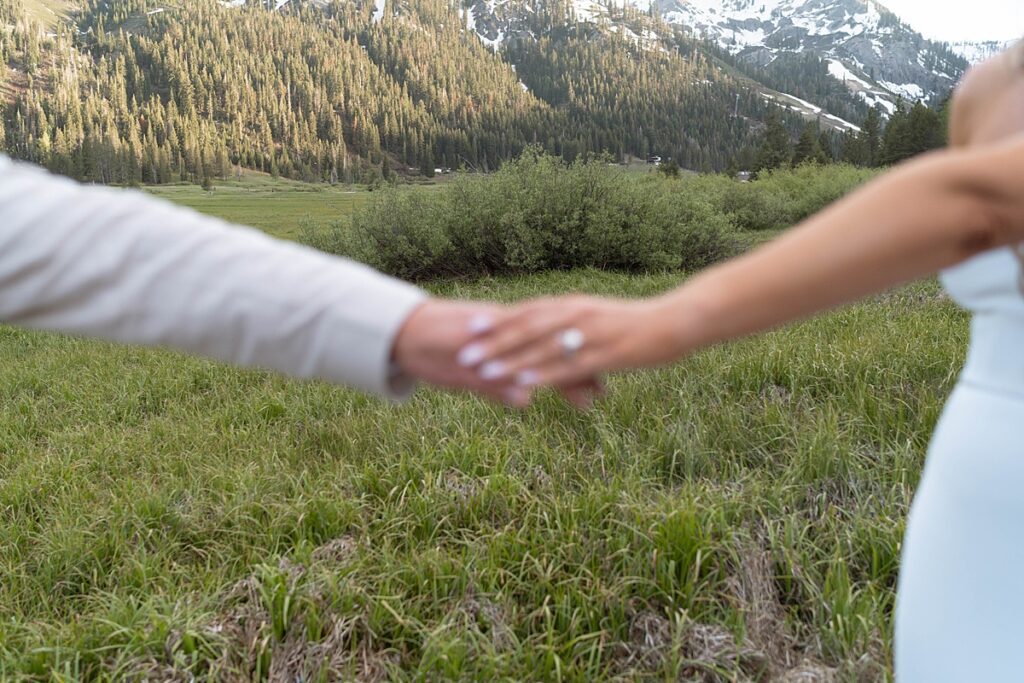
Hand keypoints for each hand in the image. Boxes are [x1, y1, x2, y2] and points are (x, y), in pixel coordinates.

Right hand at [391, 299, 602, 406]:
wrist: (402, 333)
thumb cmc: (437, 351)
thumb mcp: (472, 373)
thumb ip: (498, 384)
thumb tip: (526, 401)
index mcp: (510, 336)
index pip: (551, 347)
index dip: (578, 362)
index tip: (604, 380)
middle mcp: (505, 337)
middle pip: (548, 353)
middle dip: (578, 373)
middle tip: (606, 393)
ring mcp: (487, 346)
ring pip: (527, 362)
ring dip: (555, 380)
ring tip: (583, 401)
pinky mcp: (463, 356)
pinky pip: (488, 371)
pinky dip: (505, 384)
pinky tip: (526, 398)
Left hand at [455, 295, 685, 395]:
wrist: (678, 320)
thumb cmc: (640, 322)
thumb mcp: (603, 317)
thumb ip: (577, 323)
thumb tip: (556, 331)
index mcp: (575, 305)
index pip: (530, 312)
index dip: (499, 320)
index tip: (470, 328)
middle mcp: (577, 315)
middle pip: (527, 329)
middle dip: (494, 343)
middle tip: (463, 354)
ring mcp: (591, 335)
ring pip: (542, 349)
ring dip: (511, 361)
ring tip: (483, 373)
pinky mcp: (606, 355)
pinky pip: (568, 367)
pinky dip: (543, 376)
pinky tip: (523, 386)